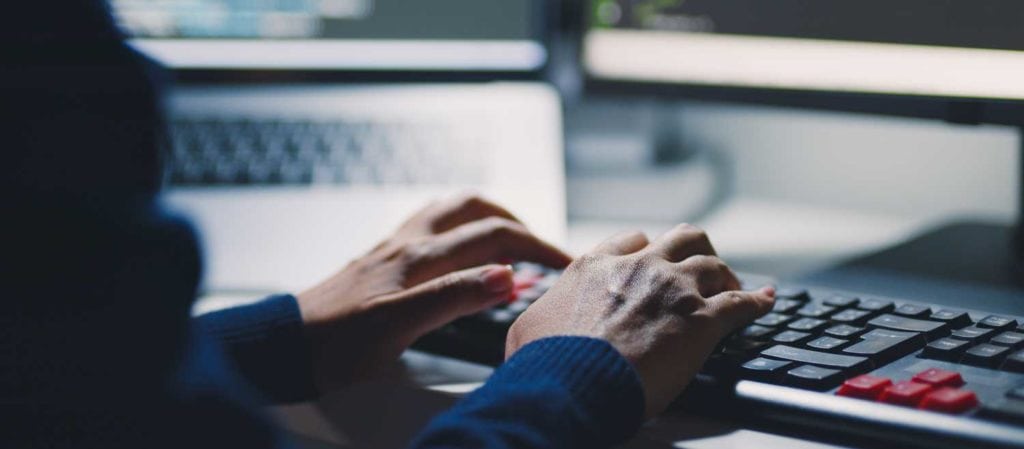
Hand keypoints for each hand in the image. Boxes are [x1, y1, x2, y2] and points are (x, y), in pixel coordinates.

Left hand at [297, 194, 571, 392]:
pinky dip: (459, 227)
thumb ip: (453, 298)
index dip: (538, 247)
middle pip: (477, 209)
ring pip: (452, 210)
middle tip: (543, 250)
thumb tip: (506, 276)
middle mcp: (408, 243)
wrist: (285, 345)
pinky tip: (461, 250)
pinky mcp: (382, 259)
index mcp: (419, 258)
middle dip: (519, 223)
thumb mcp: (398, 327)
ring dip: (489, 216)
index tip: (567, 264)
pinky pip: (431, 226)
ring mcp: (394, 247)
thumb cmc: (334, 344)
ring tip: (512, 239)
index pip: (494, 236)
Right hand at [505, 225, 773, 417]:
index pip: (632, 240)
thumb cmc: (545, 363)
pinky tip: (765, 302)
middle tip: (700, 268)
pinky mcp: (702, 322)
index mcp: (596, 267)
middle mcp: (639, 268)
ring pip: (713, 263)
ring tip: (733, 286)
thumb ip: (542, 315)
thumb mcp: (526, 328)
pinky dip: (757, 301)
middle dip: (694, 249)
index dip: (647, 248)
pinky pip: (741, 303)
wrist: (571, 384)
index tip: (653, 258)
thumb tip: (536, 327)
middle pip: (682, 237)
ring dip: (725, 274)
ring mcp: (674, 291)